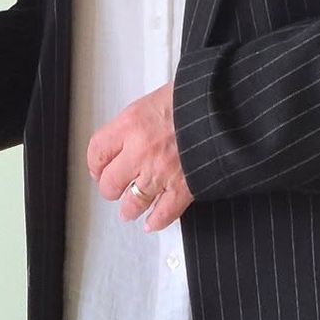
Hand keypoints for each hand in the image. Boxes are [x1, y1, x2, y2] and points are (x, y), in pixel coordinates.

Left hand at [87, 81, 193, 232]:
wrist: (224, 105)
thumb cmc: (194, 97)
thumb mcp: (155, 99)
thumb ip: (137, 122)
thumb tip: (129, 136)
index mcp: (131, 124)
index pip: (97, 151)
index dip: (95, 164)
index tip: (98, 168)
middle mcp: (141, 150)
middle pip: (110, 183)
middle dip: (111, 188)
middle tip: (113, 189)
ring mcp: (161, 172)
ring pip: (133, 203)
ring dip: (129, 209)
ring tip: (129, 210)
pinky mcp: (183, 187)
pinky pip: (164, 214)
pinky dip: (157, 221)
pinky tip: (152, 222)